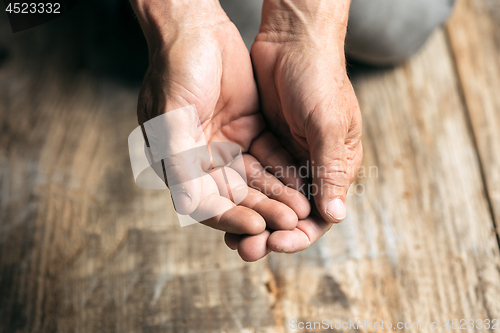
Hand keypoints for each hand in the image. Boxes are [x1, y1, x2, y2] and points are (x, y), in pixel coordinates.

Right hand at [130, 0, 309, 259]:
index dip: (232, 216)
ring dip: (276, 195)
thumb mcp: (171, 117)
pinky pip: (268, 157)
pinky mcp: (248, 129)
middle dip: (262, 210)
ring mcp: (227, 145)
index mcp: (177, 164)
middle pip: (235, 196)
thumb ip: (179, 162)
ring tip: (300, 210)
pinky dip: (283, 171)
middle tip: (288, 223)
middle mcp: (202, 160)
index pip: (206, 202)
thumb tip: (186, 206)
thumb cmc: (175, 70)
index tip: (258, 227)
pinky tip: (302, 183)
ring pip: (255, 180)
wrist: (196, 29)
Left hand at [233, 0, 362, 252]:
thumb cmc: (319, 78)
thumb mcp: (329, 124)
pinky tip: (225, 206)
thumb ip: (330, 169)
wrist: (292, 40)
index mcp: (336, 166)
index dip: (298, 234)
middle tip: (246, 248)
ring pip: (269, 198)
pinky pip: (253, 176)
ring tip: (232, 236)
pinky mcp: (264, 142)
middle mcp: (312, 166)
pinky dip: (243, 193)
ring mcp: (287, 155)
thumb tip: (333, 216)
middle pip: (291, 213)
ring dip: (253, 217)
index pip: (320, 215)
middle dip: (270, 232)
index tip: (275, 244)